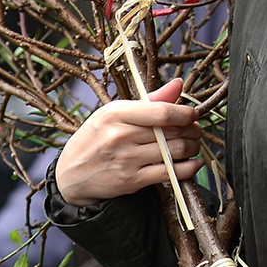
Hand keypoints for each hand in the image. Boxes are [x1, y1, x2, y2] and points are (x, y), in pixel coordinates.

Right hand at [56, 78, 203, 206]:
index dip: (184, 113)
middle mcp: (121, 135)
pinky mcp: (131, 181)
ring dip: (191, 148)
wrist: (70, 174)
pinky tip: (192, 163)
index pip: (161, 111)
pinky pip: (168, 174)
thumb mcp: (113, 112)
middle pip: (171, 132)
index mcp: (116, 113)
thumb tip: (177, 85)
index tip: (192, 114)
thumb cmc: (94, 138)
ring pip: (173, 152)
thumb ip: (149, 100)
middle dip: (192, 131)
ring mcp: (126, 160)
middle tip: (196, 130)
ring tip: (193, 144)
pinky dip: (187, 169)